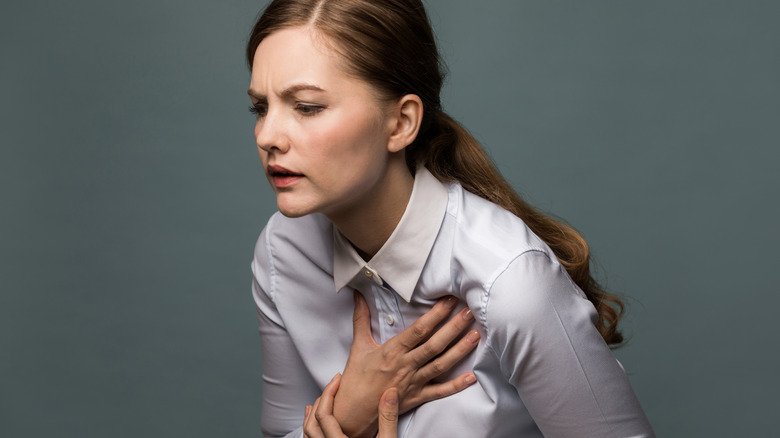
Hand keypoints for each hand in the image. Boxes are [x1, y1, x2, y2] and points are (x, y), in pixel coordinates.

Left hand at [304, 374, 399, 437]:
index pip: (324, 415)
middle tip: (331, 387)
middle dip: (319, 402)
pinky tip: (320, 426)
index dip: (329, 392)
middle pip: (311, 425)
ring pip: (309, 437)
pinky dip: (314, 432)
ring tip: (318, 403)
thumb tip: (390, 393)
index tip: (337, 378)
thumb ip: (388, 419)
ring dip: (311, 418)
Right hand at [333, 292, 479, 436]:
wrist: (352, 411)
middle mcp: (405, 365)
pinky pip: (440, 392)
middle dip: (454, 327)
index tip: (449, 301)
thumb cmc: (356, 378)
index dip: (435, 315)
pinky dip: (457, 385)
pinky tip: (472, 377)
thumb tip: (358, 295)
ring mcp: (413, 382)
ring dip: (460, 350)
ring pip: (441, 365)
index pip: (418, 330)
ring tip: (476, 335)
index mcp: (392, 351)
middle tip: (470, 312)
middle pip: (434, 344)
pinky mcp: (417, 398)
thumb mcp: (358, 346)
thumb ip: (361, 319)